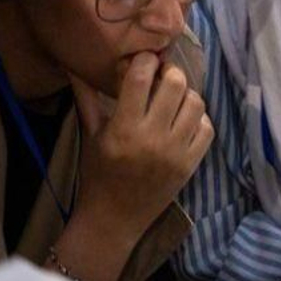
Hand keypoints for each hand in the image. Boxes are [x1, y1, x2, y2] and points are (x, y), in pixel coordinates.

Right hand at [70, 52, 213, 232]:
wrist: (114, 219)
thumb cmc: (97, 175)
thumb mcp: (90, 135)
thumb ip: (86, 97)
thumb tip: (73, 66)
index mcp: (124, 128)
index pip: (141, 77)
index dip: (145, 60)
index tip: (143, 61)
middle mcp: (152, 138)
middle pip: (175, 84)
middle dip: (169, 73)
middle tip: (161, 77)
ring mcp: (176, 153)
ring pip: (195, 102)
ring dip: (185, 94)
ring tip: (173, 99)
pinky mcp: (190, 165)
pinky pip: (207, 128)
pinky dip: (198, 119)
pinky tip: (183, 121)